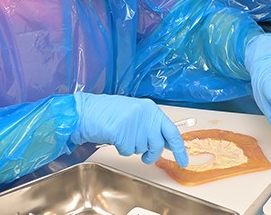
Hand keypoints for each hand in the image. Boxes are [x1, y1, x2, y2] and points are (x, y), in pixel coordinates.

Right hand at [71, 92, 187, 165]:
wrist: (86, 111)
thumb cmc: (108, 113)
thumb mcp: (136, 114)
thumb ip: (151, 126)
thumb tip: (166, 143)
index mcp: (151, 109)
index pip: (172, 131)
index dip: (179, 148)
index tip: (184, 160)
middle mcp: (146, 115)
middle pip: (157, 145)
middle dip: (151, 154)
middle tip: (145, 157)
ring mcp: (134, 124)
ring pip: (141, 149)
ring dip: (131, 148)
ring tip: (121, 135)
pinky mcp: (122, 133)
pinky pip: (126, 151)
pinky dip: (120, 148)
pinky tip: (114, 137)